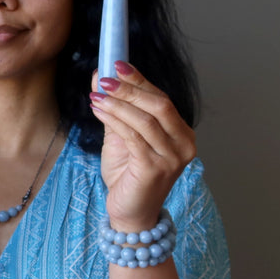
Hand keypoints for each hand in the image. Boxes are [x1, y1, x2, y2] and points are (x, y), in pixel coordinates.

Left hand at [89, 61, 195, 229]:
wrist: (129, 214)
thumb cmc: (128, 177)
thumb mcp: (122, 138)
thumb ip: (116, 110)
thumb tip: (100, 76)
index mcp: (181, 134)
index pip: (162, 99)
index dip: (140, 79)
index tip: (117, 64)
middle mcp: (183, 145)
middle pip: (159, 105)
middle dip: (129, 88)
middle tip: (104, 79)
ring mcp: (172, 159)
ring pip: (145, 120)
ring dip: (117, 103)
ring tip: (96, 95)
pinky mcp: (154, 170)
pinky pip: (132, 137)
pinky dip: (113, 120)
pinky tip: (98, 111)